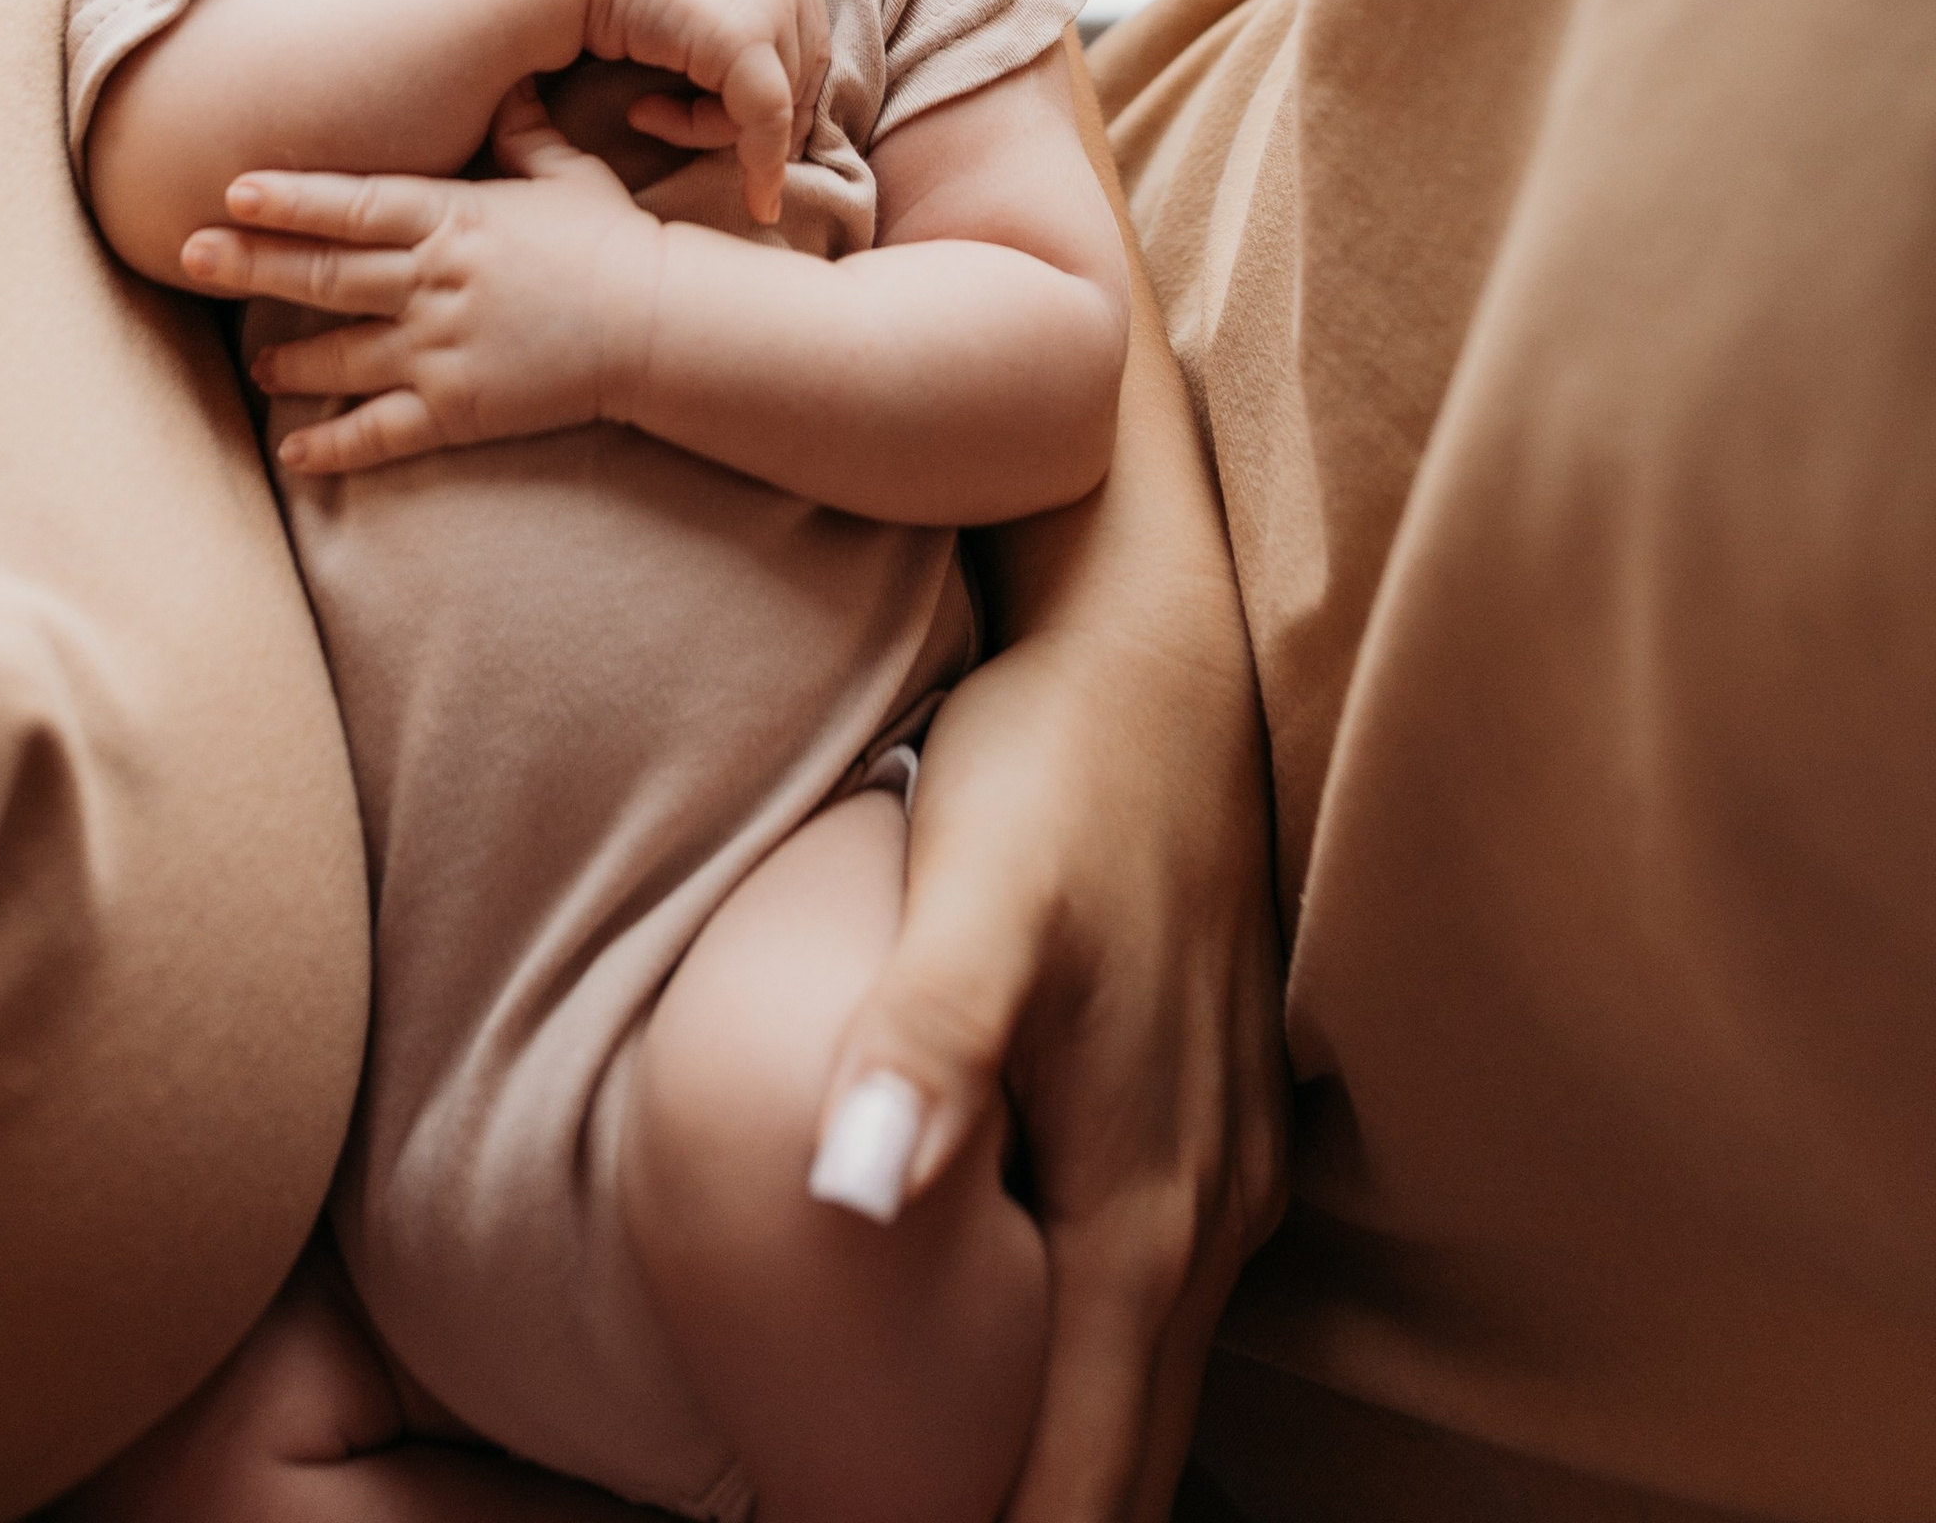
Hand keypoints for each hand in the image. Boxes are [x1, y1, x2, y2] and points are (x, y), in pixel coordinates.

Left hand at [184, 87, 663, 476]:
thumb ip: (522, 130)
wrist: (660, 323)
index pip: (351, 203)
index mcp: (453, 216)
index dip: (287, 198)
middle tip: (189, 255)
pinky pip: (379, 432)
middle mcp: (433, 279)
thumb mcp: (565, 171)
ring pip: (339, 355)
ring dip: (287, 360)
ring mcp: (441, 348)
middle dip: (250, 264)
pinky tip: (292, 451)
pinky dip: (330, 446)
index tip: (233, 190)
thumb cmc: (612, 240)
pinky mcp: (458, 408)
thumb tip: (506, 80)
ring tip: (255, 365)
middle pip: (323, 272)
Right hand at [566, 0, 829, 225]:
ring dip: (713, 129)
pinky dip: (760, 170)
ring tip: (646, 113)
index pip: (804, 45)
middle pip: (801, 77)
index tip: (719, 121)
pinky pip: (768, 127)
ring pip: (780, 107)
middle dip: (745, 117)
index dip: (773, 94)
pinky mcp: (746, 40)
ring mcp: (771, 2)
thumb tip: (757, 97)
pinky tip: (745, 196)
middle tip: (673, 122)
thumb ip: (726, 25)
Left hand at [807, 401, 1287, 1515]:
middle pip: (1136, 1439)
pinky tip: (1061, 1367)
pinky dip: (1116, 1367)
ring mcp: (1227, 1148)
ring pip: (1159, 1365)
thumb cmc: (1057, 766)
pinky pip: (1169, 1287)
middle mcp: (1208, 1199)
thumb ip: (924, 1044)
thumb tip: (855, 1200)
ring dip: (1091, 1457)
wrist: (1161, 646)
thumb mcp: (978, 892)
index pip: (1087, 1455)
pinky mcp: (1216, 1095)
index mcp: (1144, 1191)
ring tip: (989, 1509)